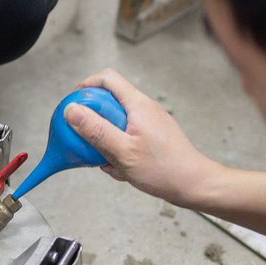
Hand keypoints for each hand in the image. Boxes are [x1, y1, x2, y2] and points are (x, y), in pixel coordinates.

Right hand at [64, 68, 224, 207]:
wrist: (193, 185)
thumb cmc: (164, 170)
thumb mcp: (122, 151)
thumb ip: (96, 130)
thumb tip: (72, 110)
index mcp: (138, 105)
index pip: (107, 79)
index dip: (86, 86)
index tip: (73, 104)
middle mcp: (144, 109)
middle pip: (108, 102)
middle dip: (93, 122)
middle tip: (85, 140)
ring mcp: (148, 123)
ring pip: (115, 124)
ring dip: (105, 142)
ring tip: (107, 161)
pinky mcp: (151, 137)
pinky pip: (125, 138)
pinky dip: (117, 151)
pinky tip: (120, 169)